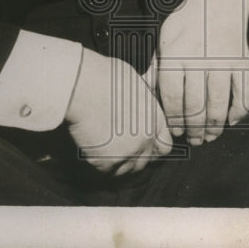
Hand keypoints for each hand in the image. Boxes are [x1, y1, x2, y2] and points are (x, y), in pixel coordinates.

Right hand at [64, 48, 172, 174]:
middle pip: (147, 160)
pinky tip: (94, 151)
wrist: (83, 86)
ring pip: (128, 169)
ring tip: (108, 151)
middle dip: (136, 157)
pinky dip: (101, 164)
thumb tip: (147, 88)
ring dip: (119, 163)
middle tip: (122, 150)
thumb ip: (145, 95)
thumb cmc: (105, 76)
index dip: (154, 147)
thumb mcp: (136, 81)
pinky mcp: (107, 160)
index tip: (144, 146)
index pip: (165, 145)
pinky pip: (107, 170)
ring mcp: (128, 152)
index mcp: (155, 119)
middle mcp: (146, 138)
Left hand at [157, 0, 248, 145]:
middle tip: (193, 139)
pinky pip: (243, 93)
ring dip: (214, 127)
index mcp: (175, 52)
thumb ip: (158, 67)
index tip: (176, 130)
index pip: (173, 96)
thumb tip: (146, 93)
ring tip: (209, 136)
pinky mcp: (243, 61)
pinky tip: (232, 121)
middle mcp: (199, 58)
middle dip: (194, 129)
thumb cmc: (189, 20)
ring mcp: (223, 60)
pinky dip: (239, 111)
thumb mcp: (166, 37)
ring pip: (219, 104)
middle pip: (196, 106)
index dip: (174, 119)